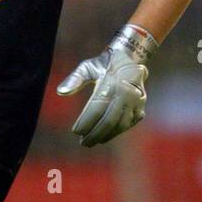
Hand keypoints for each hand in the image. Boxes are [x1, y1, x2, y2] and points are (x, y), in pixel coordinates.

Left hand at [56, 24, 157, 146]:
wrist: (131, 58)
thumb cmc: (105, 64)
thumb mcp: (88, 66)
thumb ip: (74, 79)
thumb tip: (60, 92)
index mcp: (111, 83)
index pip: (96, 108)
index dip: (86, 122)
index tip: (75, 132)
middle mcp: (125, 94)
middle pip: (108, 121)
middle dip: (94, 134)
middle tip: (83, 142)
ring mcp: (135, 102)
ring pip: (120, 125)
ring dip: (106, 135)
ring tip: (93, 141)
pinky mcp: (141, 107)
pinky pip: (128, 124)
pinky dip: (116, 132)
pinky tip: (105, 136)